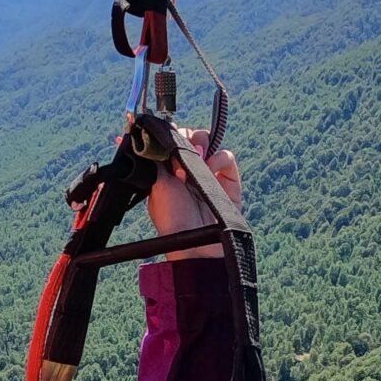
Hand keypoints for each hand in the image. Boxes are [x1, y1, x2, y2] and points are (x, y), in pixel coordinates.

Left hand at [145, 126, 240, 255]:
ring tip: (197, 155)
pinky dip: (220, 157)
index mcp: (167, 173)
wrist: (197, 245)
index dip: (171, 135)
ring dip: (202, 143)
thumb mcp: (157, 185)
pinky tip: (211, 167)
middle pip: (190, 138)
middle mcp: (187, 172)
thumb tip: (152, 137)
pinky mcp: (229, 182)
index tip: (168, 136)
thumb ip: (157, 159)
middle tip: (184, 145)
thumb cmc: (173, 219)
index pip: (170, 143)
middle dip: (187, 136)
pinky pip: (227, 157)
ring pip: (209, 143)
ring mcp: (209, 175)